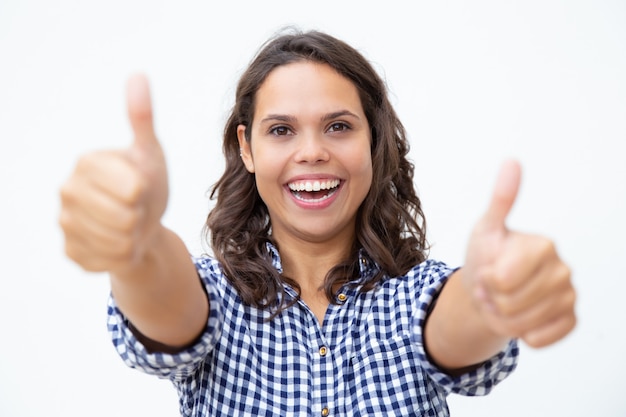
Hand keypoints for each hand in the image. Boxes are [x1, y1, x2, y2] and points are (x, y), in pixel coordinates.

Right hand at [59, 74, 168, 272]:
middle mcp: (68, 191)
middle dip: (139, 216)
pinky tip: (119, 243)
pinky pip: (109, 262)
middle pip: (124, 217)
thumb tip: (138, 75)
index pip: (131, 189)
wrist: (143, 224)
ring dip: (133, 237)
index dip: (144, 193)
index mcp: (86, 163)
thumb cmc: (147, 184)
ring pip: (117, 242)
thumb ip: (142, 118)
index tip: (140, 187)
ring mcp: (66, 223)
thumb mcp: (150, 153)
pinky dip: (123, 256)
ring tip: (129, 224)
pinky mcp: (71, 252)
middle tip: (135, 209)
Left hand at [463, 160, 575, 347]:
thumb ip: (500, 199)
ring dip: (501, 317)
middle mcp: (562, 269)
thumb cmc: (488, 255)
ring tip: (501, 300)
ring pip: (521, 324)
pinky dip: (521, 333)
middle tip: (492, 286)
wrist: (489, 288)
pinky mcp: (569, 319)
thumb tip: (511, 160)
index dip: (484, 279)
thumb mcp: (486, 229)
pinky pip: (541, 338)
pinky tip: (521, 317)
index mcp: (543, 245)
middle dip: (491, 299)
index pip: (499, 279)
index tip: (487, 268)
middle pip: (508, 303)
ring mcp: (568, 295)